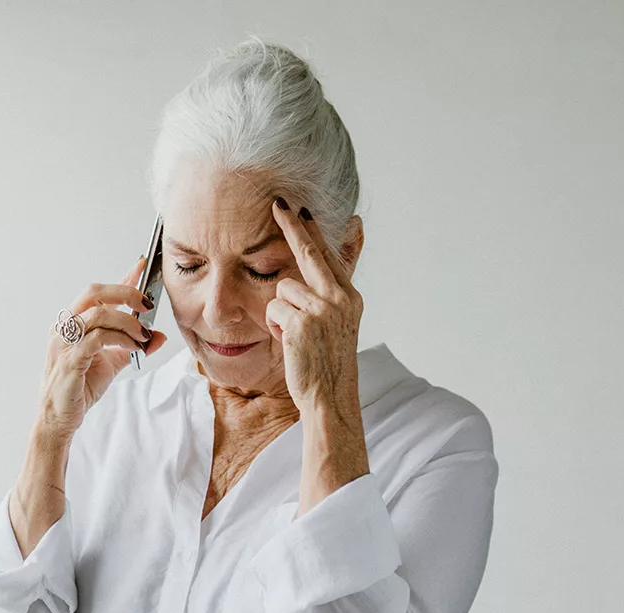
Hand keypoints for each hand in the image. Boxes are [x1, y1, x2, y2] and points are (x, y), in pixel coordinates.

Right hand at [37, 256, 168, 437]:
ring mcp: (65, 342)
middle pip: (94, 293)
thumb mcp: (112, 362)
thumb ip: (133, 346)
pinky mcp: (70, 360)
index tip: (143, 265)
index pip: (99, 293)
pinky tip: (133, 348)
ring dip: (127, 322)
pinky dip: (120, 339)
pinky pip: (97, 338)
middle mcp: (65, 327)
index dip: (122, 278)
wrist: (59, 417)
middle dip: (125, 293)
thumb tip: (160, 335)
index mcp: (73, 323)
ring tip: (143, 336)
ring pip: (97, 314)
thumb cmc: (79, 388)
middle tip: (147, 305)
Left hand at [265, 198, 363, 415]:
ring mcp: (323, 309)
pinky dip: (275, 327)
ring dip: (280, 314)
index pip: (328, 256)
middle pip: (309, 254)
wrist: (330, 397)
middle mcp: (341, 298)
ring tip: (295, 337)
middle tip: (279, 203)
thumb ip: (332, 294)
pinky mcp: (303, 322)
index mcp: (350, 297)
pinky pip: (273, 310)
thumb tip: (331, 283)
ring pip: (282, 291)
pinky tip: (290, 344)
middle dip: (293, 227)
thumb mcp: (337, 323)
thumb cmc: (327, 362)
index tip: (303, 210)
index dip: (313, 233)